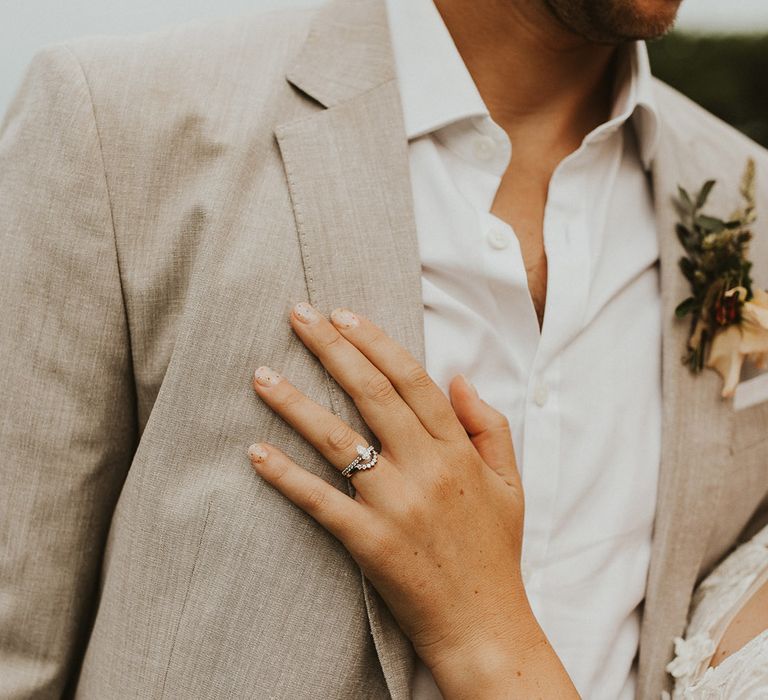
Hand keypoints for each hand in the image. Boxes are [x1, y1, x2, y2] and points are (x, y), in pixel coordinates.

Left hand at [247, 301, 528, 663]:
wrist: (485, 626)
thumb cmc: (494, 552)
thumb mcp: (511, 484)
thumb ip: (489, 426)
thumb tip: (460, 378)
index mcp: (458, 451)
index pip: (413, 380)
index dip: (376, 342)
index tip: (344, 314)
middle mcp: (427, 468)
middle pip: (371, 393)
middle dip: (331, 347)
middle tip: (297, 315)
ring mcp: (397, 505)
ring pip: (337, 439)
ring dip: (295, 402)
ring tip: (260, 374)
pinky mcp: (370, 541)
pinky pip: (319, 500)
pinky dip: (285, 475)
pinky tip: (255, 451)